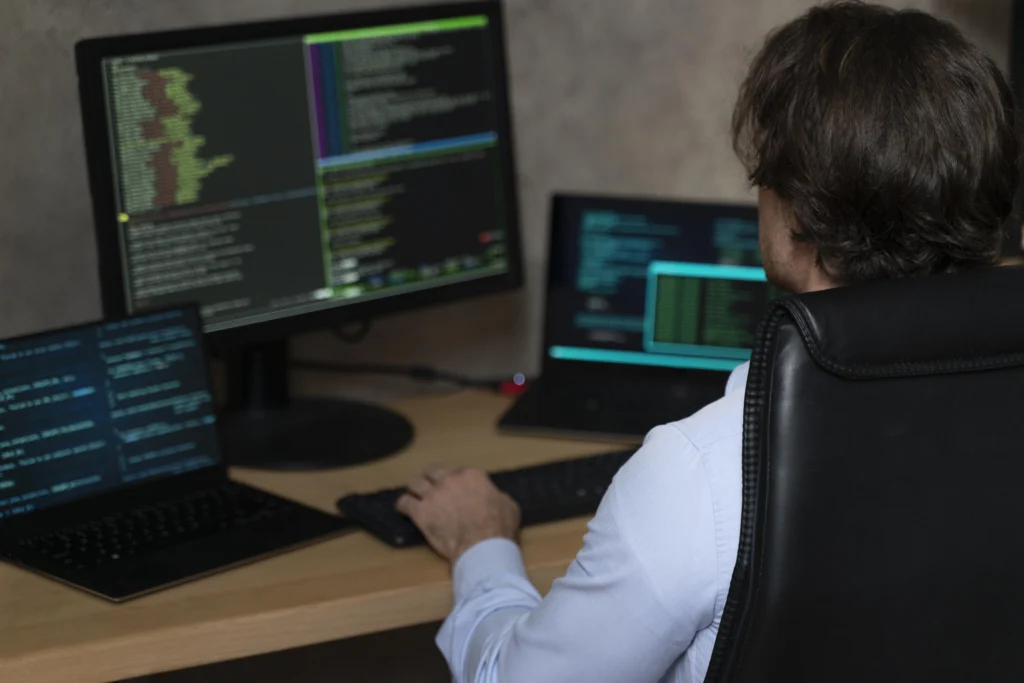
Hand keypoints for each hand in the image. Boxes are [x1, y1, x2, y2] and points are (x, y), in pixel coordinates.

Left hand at [396, 466, 520, 562]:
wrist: (481, 545)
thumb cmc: (499, 527)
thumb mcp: (509, 505)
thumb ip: (498, 496)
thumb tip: (494, 497)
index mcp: (472, 476)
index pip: (460, 471)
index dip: (457, 481)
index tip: (458, 490)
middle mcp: (450, 480)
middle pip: (433, 471)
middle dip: (432, 477)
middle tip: (432, 486)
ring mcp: (433, 495)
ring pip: (415, 483)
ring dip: (414, 488)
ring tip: (414, 494)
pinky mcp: (420, 512)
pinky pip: (404, 502)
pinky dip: (403, 505)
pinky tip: (403, 509)